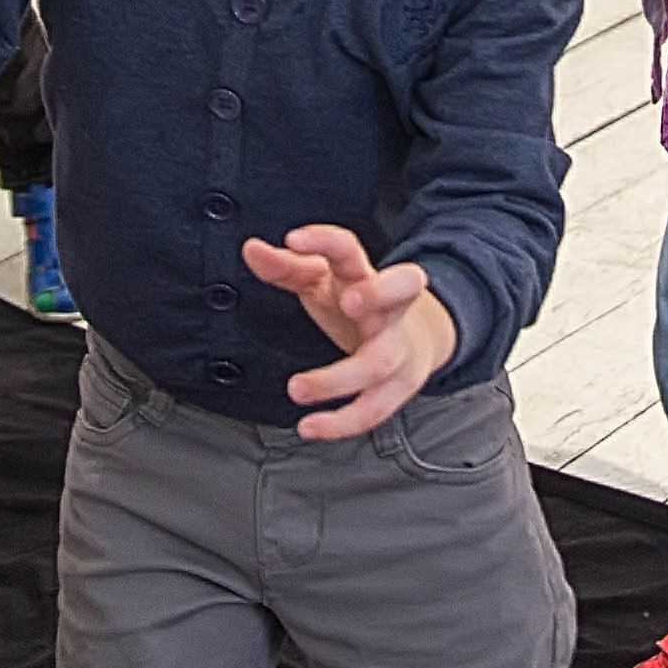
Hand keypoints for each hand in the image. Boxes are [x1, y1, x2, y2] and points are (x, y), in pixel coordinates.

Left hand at [240, 222, 457, 439]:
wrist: (416, 337)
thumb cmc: (358, 302)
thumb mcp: (322, 280)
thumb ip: (286, 267)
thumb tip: (250, 249)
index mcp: (362, 275)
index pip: (349, 249)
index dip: (324, 240)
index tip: (293, 239)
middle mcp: (388, 308)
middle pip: (402, 290)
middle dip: (381, 292)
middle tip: (351, 301)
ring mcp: (398, 347)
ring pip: (380, 362)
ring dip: (338, 378)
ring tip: (296, 388)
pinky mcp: (398, 387)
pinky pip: (374, 408)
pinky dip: (343, 423)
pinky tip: (310, 427)